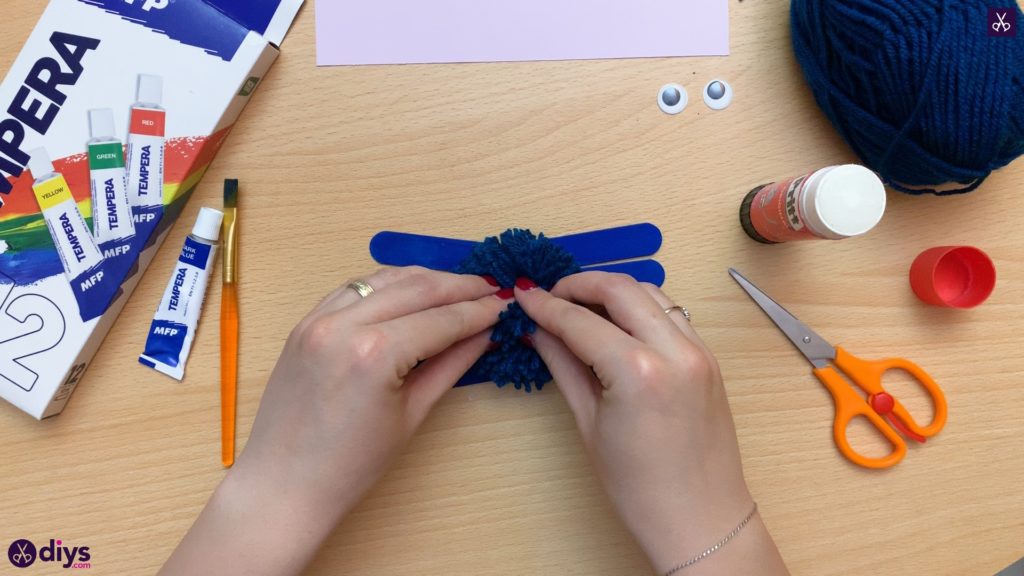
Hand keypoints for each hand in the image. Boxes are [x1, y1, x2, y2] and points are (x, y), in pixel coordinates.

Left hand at [160, 267, 508, 575]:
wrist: (284, 483)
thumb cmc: (351, 465)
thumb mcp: (412, 415)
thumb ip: (450, 365)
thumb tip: (484, 334)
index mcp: (375, 353)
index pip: (442, 319)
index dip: (479, 310)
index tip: (505, 303)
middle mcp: (344, 325)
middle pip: (417, 288)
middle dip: (459, 285)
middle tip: (491, 287)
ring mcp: (319, 319)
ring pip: (384, 278)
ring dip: (425, 277)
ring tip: (458, 284)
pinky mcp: (304, 322)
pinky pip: (354, 288)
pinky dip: (386, 283)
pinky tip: (410, 289)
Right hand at [515, 272, 787, 574]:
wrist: (700, 518)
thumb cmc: (639, 487)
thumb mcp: (589, 424)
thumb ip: (564, 366)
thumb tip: (538, 331)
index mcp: (638, 372)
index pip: (581, 321)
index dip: (545, 305)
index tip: (522, 296)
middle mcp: (674, 350)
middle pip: (620, 288)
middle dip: (579, 284)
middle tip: (549, 294)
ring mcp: (698, 351)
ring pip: (651, 292)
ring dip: (613, 290)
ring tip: (580, 305)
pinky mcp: (709, 357)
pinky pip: (672, 313)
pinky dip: (641, 306)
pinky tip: (617, 322)